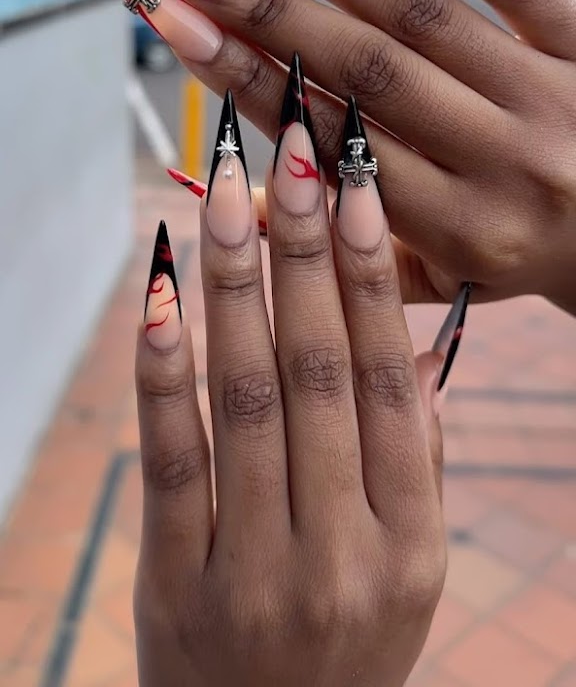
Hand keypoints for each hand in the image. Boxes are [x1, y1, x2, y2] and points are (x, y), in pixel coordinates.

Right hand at [87, 0, 575, 312]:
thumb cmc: (529, 257)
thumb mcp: (447, 282)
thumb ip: (352, 254)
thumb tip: (247, 201)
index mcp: (460, 231)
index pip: (330, 142)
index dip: (241, 79)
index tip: (169, 21)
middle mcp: (502, 161)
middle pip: (361, 70)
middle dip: (257, 7)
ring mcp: (548, 93)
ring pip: (419, 15)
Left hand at [134, 82, 445, 686]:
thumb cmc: (345, 638)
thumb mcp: (406, 565)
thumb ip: (411, 455)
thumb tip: (411, 340)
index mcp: (413, 536)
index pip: (390, 376)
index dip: (370, 272)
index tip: (350, 186)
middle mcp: (344, 551)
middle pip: (319, 369)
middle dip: (301, 249)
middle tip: (287, 156)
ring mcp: (258, 571)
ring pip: (245, 397)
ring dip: (232, 285)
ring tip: (222, 195)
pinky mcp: (178, 586)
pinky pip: (171, 462)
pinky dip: (164, 374)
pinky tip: (160, 297)